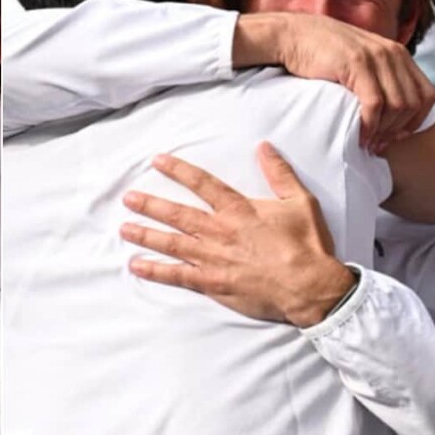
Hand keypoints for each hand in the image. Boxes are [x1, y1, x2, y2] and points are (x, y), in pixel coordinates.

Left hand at [119, 143, 355, 327]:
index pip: (202, 184)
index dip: (178, 170)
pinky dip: (156, 271)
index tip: (157, 162)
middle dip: (150, 205)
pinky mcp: (213, 283)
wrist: (310, 286)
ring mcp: (213, 258)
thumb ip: (279, 173)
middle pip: (177, 214)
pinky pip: (178, 276)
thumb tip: (264, 147)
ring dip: (146, 235)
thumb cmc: (307, 245)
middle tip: (128, 198)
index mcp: (239, 210)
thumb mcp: (299, 202)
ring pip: (172, 243)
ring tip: (124, 228)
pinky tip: (136, 266)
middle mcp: (220, 231)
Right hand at [267, 13, 434, 152]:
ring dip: (383, 131)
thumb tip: (391, 108)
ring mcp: (376, 57)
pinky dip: (369, 125)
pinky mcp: (357, 65)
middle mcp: (393, 53)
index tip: (396, 137)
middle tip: (379, 146)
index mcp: (398, 54)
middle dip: (398, 130)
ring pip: (397, 106)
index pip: (427, 94)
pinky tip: (359, 135)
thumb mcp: (359, 61)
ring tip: (368, 143)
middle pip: (413, 104)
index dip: (416, 121)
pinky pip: (374, 104)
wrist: (293, 35)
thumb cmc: (321, 53)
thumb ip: (379, 76)